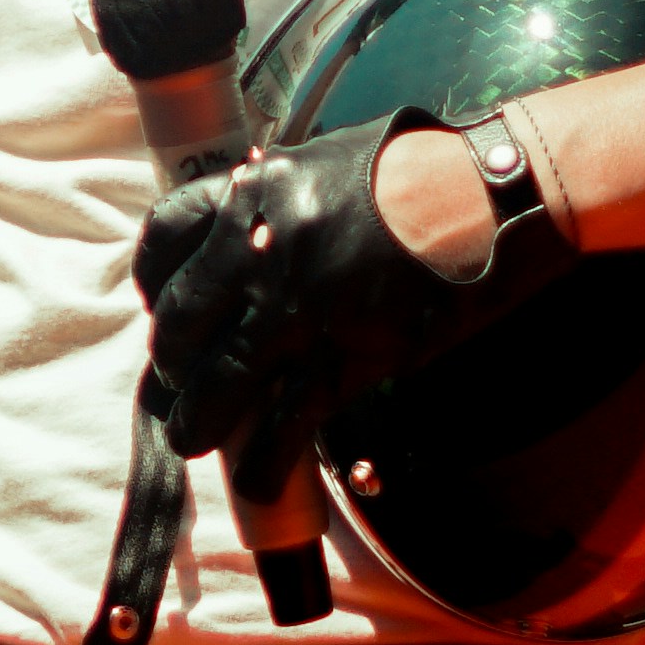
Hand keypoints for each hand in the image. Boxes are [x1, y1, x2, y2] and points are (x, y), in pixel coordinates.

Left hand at [138, 112, 552, 473]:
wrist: (492, 195)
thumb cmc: (415, 172)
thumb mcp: (324, 164)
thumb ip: (274, 202)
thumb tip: (240, 240)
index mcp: (252, 196)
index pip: (166, 237)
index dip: (152, 281)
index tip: (158, 306)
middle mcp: (261, 254)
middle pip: (181, 326)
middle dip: (172, 364)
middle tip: (178, 382)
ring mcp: (300, 311)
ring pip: (220, 384)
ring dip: (198, 422)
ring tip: (191, 438)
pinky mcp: (347, 358)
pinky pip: (286, 423)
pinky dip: (264, 461)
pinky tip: (254, 480)